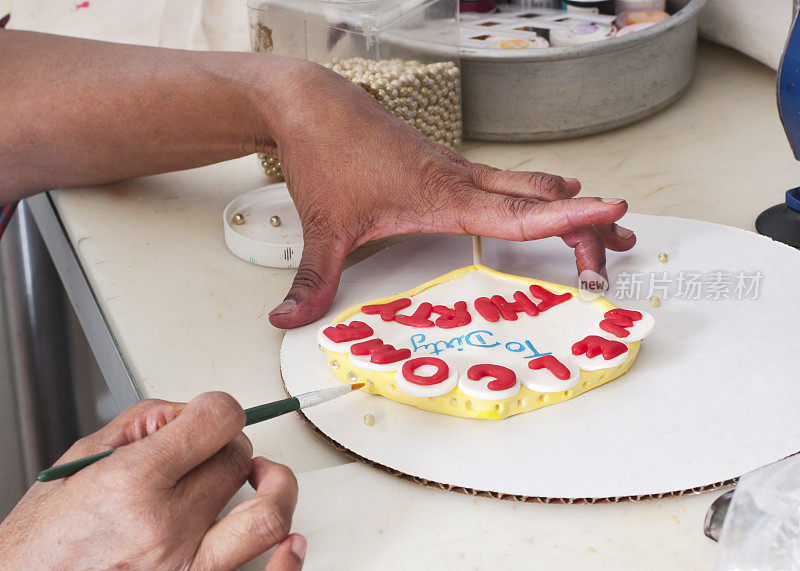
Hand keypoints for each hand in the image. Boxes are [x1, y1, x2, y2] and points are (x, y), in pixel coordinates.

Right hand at [0, 393, 303, 569]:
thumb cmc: (37, 549)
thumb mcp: (73, 467)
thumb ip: (136, 426)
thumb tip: (185, 413)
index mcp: (130, 485)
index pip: (217, 420)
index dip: (221, 408)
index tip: (215, 415)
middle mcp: (163, 528)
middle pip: (237, 459)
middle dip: (229, 444)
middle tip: (213, 451)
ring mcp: (184, 569)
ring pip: (268, 515)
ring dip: (276, 487)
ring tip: (264, 479)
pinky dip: (289, 559)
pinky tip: (288, 540)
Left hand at [264, 62, 634, 327]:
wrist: (313, 103)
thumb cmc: (327, 154)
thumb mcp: (323, 226)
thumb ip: (314, 280)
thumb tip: (287, 322)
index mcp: (442, 196)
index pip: (518, 214)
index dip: (567, 220)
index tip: (612, 215)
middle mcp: (459, 180)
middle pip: (539, 198)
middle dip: (585, 221)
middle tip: (621, 242)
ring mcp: (455, 169)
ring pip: (528, 184)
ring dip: (568, 204)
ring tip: (604, 222)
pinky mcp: (446, 166)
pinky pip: (506, 180)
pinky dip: (538, 193)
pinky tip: (547, 197)